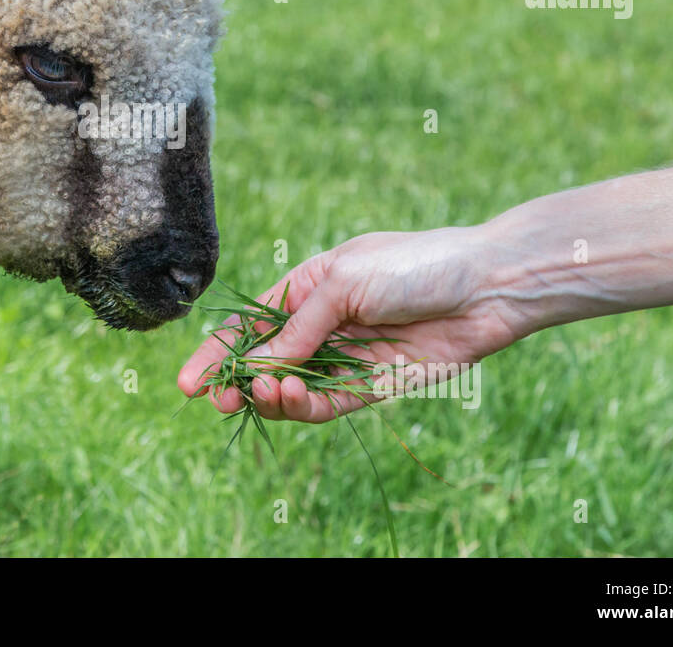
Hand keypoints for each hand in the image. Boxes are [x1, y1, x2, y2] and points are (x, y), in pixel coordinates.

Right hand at [177, 226, 527, 422]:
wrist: (483, 287)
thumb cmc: (412, 266)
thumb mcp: (344, 283)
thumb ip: (300, 328)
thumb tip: (260, 367)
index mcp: (307, 289)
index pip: (250, 326)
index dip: (217, 354)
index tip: (189, 383)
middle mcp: (321, 326)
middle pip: (265, 363)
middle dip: (238, 383)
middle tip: (222, 400)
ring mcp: (345, 357)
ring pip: (293, 388)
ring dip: (273, 395)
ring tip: (270, 391)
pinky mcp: (372, 386)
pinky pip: (328, 405)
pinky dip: (306, 407)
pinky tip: (294, 397)